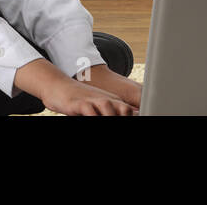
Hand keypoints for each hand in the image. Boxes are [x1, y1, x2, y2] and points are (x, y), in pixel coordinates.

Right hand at [15, 57, 137, 115]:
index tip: (148, 114)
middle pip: (125, 110)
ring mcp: (93, 100)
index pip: (131, 111)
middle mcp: (106, 100)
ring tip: (111, 121)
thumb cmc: (80, 101)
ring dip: (112, 116)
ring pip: (109, 109)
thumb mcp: (100, 107)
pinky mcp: (79, 104)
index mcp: (115, 102)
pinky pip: (89, 111)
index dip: (139, 114)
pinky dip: (93, 117)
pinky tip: (94, 119)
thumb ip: (116, 110)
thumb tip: (133, 113)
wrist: (58, 86)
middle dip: (127, 117)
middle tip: (141, 115)